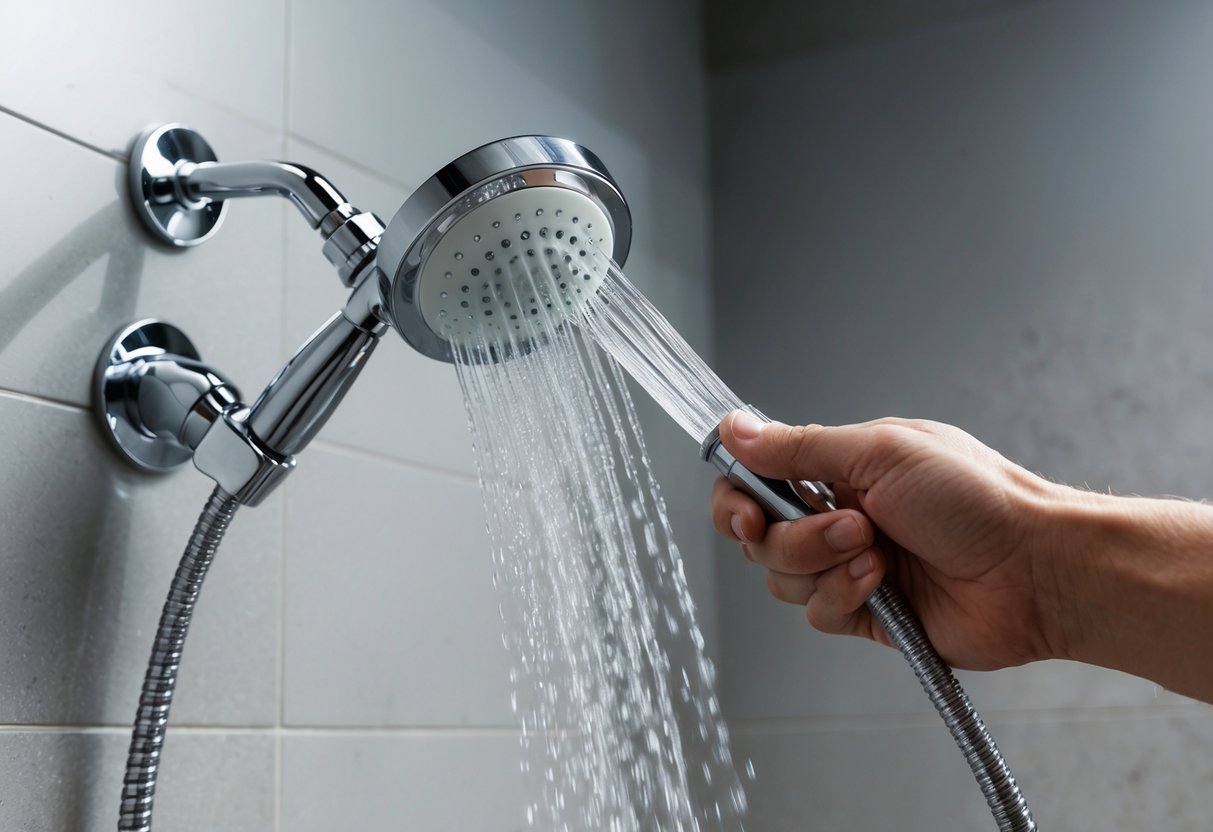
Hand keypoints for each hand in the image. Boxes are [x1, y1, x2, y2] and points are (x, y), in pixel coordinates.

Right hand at [711, 411, 1065, 670]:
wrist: (1034, 568)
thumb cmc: (973, 496)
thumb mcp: (878, 453)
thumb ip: (797, 447)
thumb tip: (733, 427)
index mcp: (837, 468)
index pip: (755, 481)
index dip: (736, 500)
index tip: (747, 512)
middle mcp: (836, 515)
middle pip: (760, 536)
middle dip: (791, 536)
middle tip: (844, 525)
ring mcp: (849, 566)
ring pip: (783, 578)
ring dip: (823, 564)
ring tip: (877, 551)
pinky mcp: (865, 612)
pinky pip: (817, 612)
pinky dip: (844, 595)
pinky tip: (884, 582)